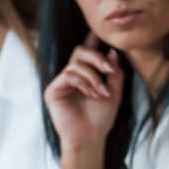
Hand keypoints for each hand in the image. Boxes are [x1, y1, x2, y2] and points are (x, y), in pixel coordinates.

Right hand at [43, 33, 123, 154]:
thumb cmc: (100, 119)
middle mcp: (71, 76)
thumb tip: (112, 53)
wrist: (90, 139)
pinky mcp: (53, 90)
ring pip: (75, 63)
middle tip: (109, 71)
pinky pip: (68, 75)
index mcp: (85, 75)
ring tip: (101, 92)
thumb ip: (114, 73)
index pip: (86, 52)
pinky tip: (90, 93)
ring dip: (93, 76)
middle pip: (80, 51)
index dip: (91, 39)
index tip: (97, 29)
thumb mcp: (115, 93)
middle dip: (96, 58)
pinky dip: (82, 82)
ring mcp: (61, 83)